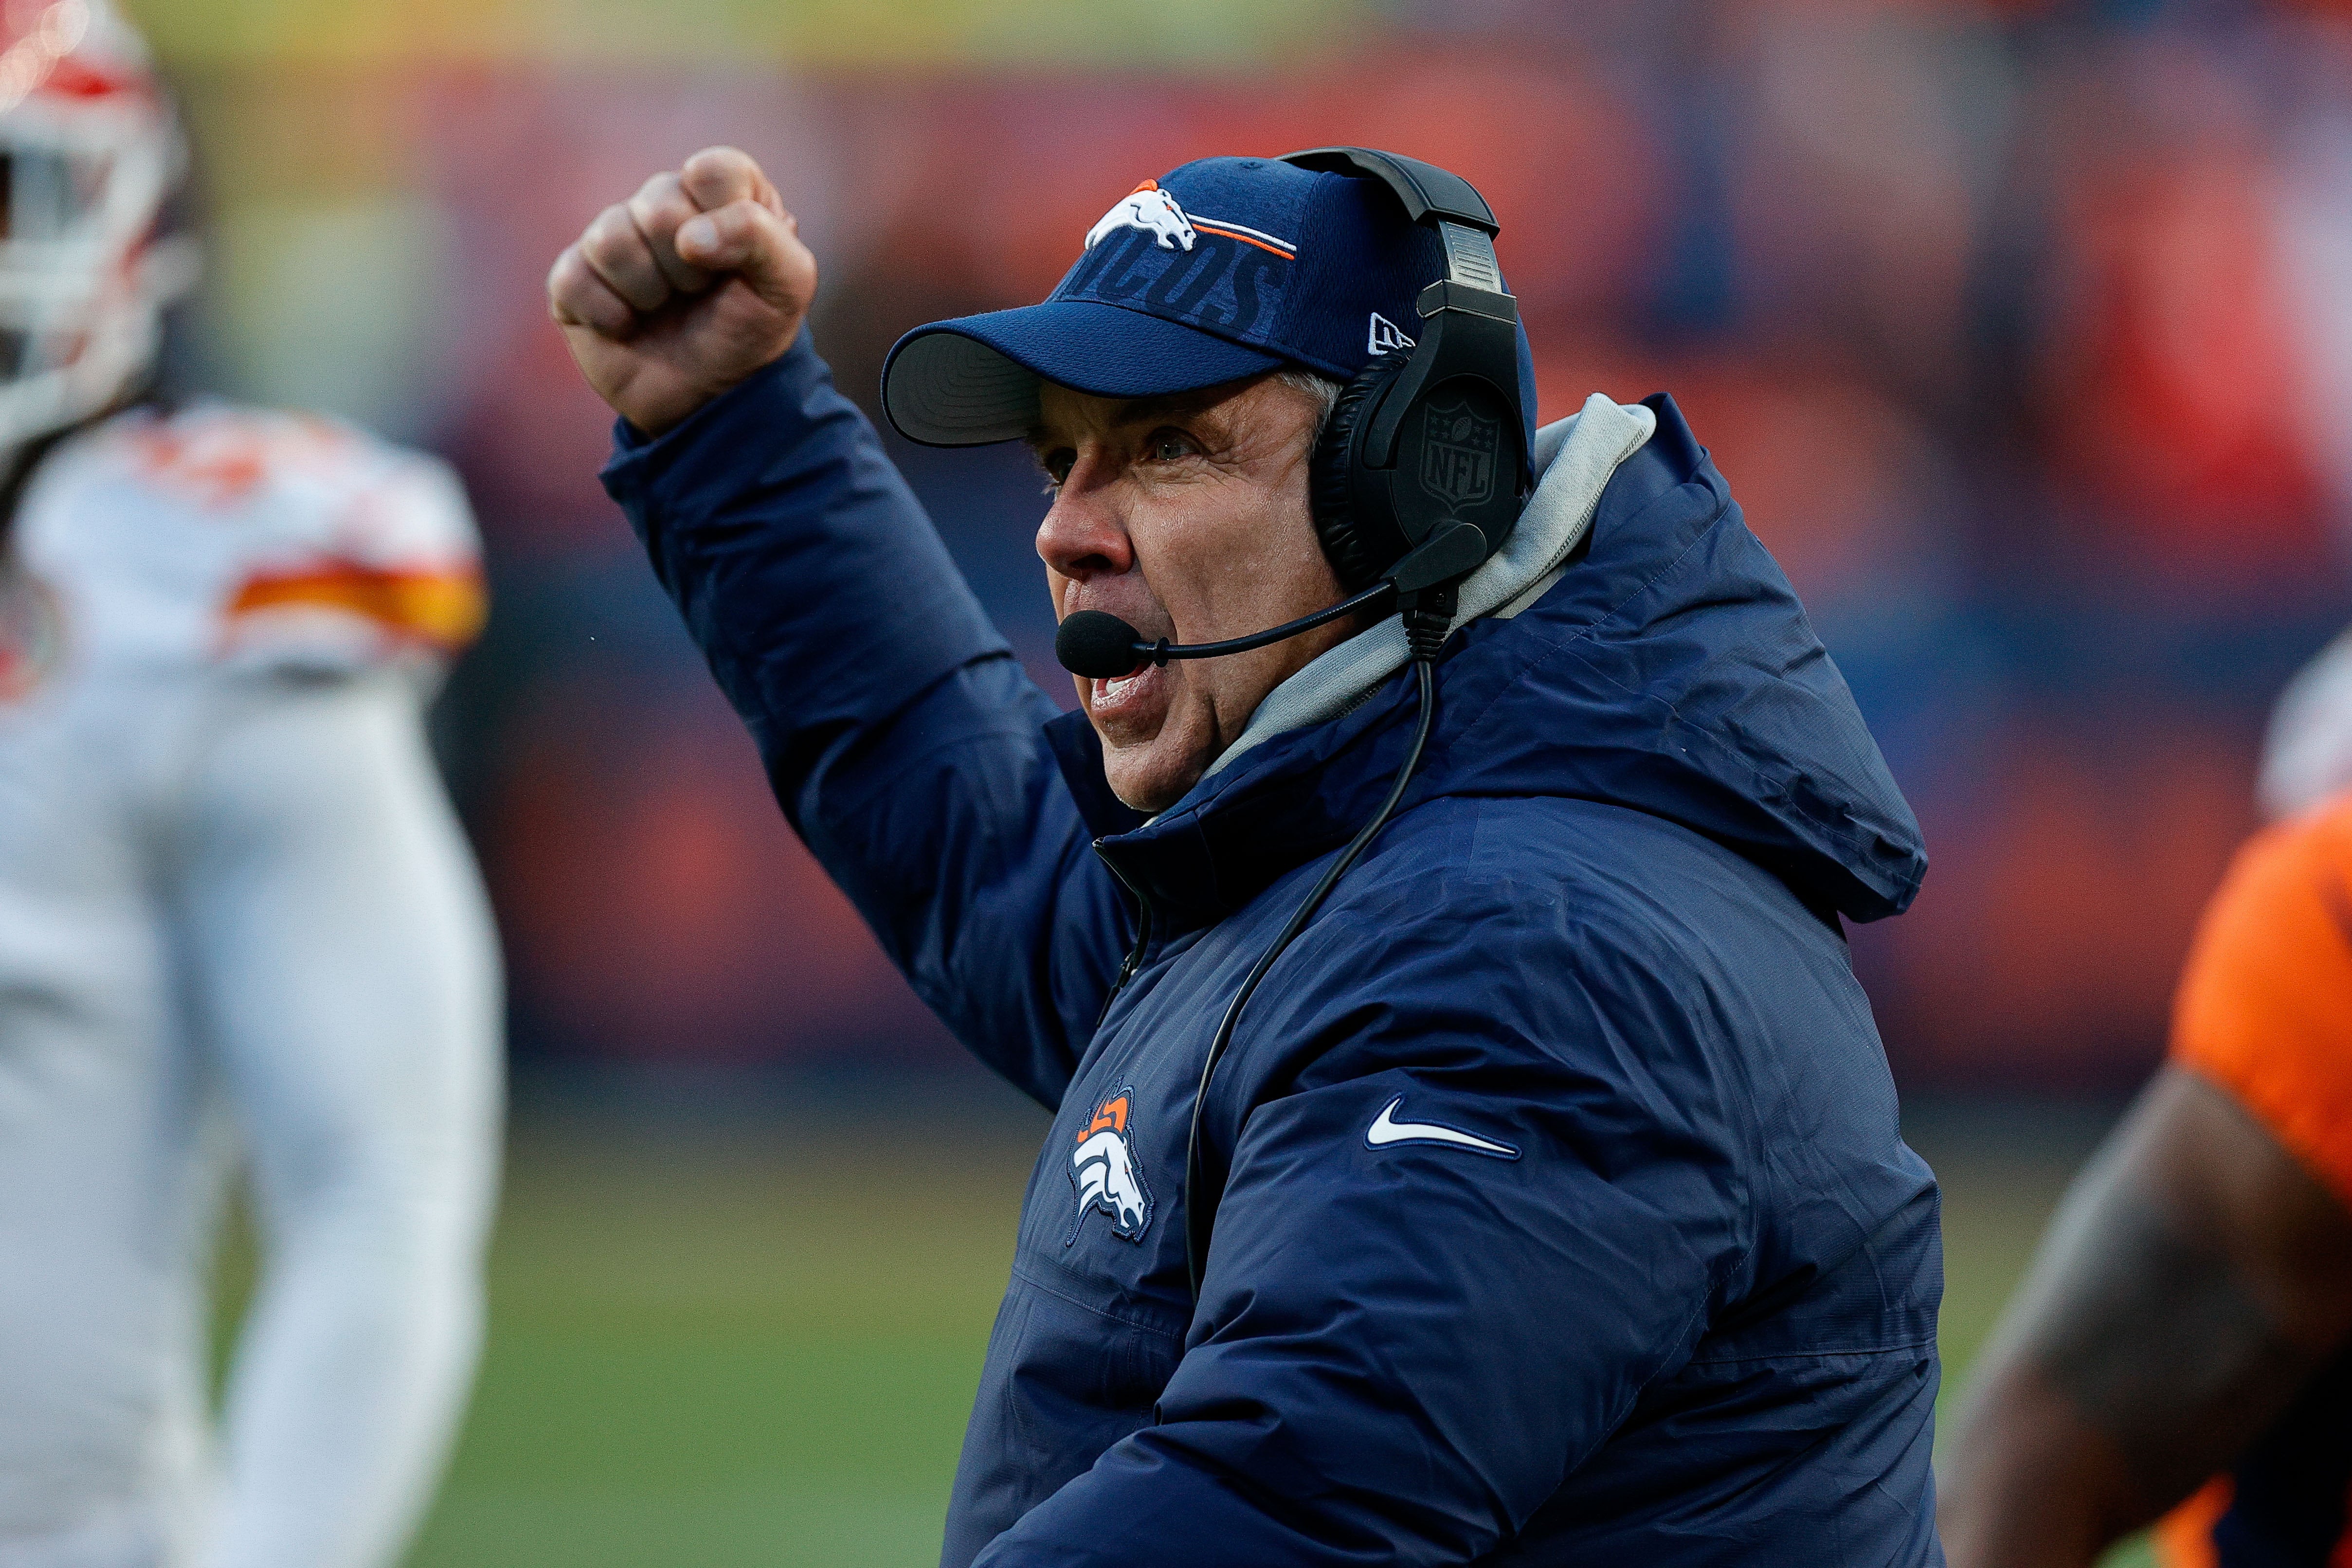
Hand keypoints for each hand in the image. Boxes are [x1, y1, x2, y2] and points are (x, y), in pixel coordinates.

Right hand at [547, 146, 817, 435]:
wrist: (712, 397)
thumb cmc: (750, 331)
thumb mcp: (788, 285)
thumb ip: (760, 237)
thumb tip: (689, 238)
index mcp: (721, 193)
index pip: (715, 170)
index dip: (724, 219)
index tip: (734, 263)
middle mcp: (664, 204)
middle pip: (659, 202)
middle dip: (688, 267)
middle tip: (699, 294)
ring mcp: (614, 238)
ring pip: (611, 238)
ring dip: (649, 291)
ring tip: (665, 309)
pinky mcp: (574, 278)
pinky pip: (573, 278)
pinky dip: (610, 315)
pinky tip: (628, 327)